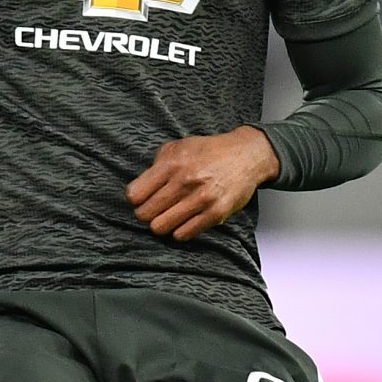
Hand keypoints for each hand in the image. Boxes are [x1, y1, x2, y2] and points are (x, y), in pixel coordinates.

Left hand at [126, 127, 279, 242]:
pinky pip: (184, 234)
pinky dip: (179, 231)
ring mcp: (201, 198)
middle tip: (154, 210)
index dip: (136, 199)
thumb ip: (158, 164)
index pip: (135, 194)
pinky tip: (184, 222)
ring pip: (161, 227)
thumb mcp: (180, 146)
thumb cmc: (211, 152)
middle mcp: (185, 180)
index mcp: (172, 163)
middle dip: (146, 214)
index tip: (142, 198)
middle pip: (145, 213)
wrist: (247, 156)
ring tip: (169, 216)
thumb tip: (141, 187)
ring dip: (162, 224)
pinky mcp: (215, 213)